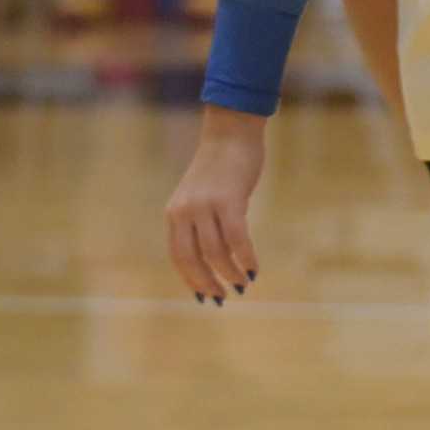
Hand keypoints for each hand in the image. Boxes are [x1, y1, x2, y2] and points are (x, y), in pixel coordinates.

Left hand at [165, 110, 264, 302]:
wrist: (232, 132)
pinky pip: (236, 238)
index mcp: (175, 212)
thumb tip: (215, 256)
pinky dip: (245, 258)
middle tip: (224, 297)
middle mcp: (185, 211)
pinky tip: (254, 269)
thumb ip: (201, 221)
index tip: (204, 296)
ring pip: (215, 252)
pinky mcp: (229, 200)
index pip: (178, 256)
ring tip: (243, 284)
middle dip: (208, 282)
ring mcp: (205, 205)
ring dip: (230, 273)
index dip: (191, 279)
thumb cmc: (222, 166)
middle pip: (193, 258)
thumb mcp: (201, 196)